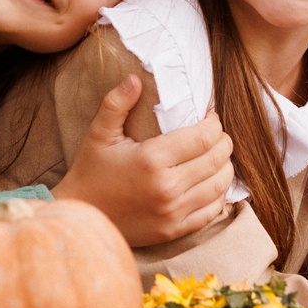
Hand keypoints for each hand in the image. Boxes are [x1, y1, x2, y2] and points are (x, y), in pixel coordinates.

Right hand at [52, 75, 236, 246]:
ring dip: (224, 166)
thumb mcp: (99, 134)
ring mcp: (174, 212)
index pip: (204, 137)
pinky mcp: (175, 230)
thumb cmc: (90, 172)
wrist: (82, 216)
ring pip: (220, 184)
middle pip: (217, 158)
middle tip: (215, 134)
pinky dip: (218, 194)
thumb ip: (117, 103)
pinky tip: (209, 181)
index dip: (214, 124)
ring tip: (215, 155)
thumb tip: (135, 78)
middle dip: (222, 141)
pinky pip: (212, 210)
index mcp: (152, 160)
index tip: (210, 117)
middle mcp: (168, 187)